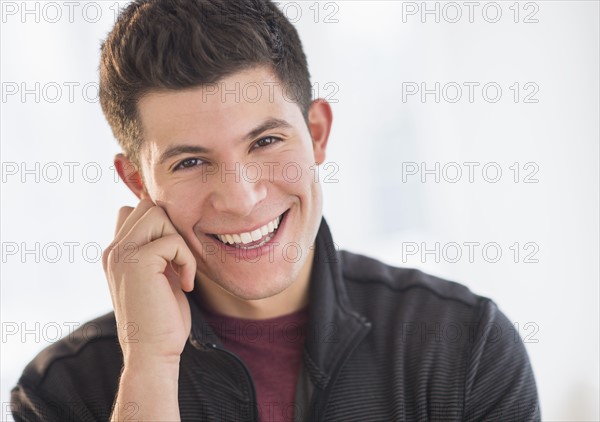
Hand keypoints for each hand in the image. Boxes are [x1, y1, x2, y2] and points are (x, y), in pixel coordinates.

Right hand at [102, 199, 195, 367]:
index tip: (173, 255)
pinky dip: (187, 260)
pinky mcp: (138, 261)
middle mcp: (113, 250)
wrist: (153, 353)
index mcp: (116, 253)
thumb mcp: (159, 276)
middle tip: (178, 261)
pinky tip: (185, 285)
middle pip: (147, 206)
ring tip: (181, 271)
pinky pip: (173, 240)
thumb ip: (157, 250)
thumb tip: (172, 221)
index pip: (134, 210)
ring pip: (158, 214)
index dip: (161, 224)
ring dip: (179, 241)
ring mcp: (122, 254)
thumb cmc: (162, 318)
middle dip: (171, 228)